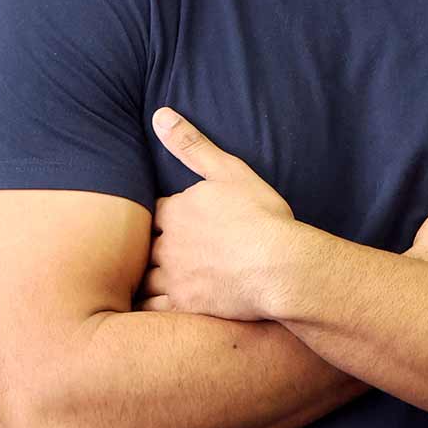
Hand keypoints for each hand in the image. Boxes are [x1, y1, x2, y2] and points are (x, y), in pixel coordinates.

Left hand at [139, 107, 303, 320]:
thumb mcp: (230, 172)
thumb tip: (160, 115)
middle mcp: (168, 243)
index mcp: (177, 210)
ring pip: (145, 278)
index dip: (165, 217)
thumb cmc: (262, 218)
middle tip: (167, 253)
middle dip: (154, 248)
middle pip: (148, 245)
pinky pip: (154, 310)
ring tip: (154, 281)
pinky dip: (150, 309)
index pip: (156, 211)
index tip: (173, 223)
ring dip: (147, 278)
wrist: (282, 268)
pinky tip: (151, 312)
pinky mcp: (185, 305)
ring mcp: (175, 276)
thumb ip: (193, 145)